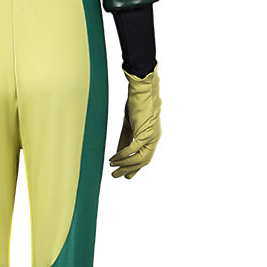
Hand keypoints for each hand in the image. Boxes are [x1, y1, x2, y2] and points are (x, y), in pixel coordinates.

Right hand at [108, 63, 160, 178]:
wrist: (142, 90)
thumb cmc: (136, 104)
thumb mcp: (129, 126)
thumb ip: (125, 140)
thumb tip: (119, 154)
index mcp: (151, 137)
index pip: (144, 157)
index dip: (135, 168)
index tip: (125, 175)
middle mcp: (154, 138)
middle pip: (142, 161)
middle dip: (128, 170)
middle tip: (115, 176)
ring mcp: (151, 136)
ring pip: (139, 158)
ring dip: (125, 164)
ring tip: (113, 168)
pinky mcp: (145, 132)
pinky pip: (133, 148)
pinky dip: (123, 154)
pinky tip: (115, 158)